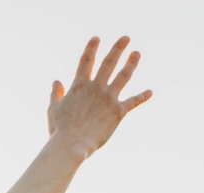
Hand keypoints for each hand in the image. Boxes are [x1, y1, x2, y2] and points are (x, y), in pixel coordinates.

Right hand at [47, 36, 152, 159]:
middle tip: (126, 38)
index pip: (86, 61)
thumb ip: (55, 94)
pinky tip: (150, 92)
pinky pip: (133, 101)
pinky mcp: (119, 111)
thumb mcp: (53, 109)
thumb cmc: (60, 129)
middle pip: (109, 62)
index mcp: (79, 86)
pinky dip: (142, 96)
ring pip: (124, 75)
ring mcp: (109, 98)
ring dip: (131, 63)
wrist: (72, 144)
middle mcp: (96, 87)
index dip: (91, 48)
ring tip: (137, 53)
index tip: (97, 38)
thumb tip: (56, 81)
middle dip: (118, 48)